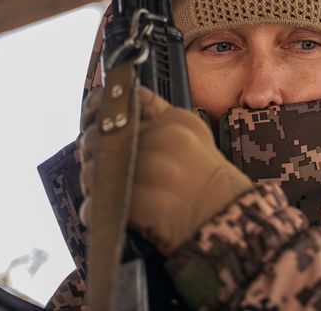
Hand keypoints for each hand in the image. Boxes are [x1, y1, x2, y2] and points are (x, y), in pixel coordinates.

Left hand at [79, 85, 252, 254]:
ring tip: (107, 193)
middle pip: (102, 136)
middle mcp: (164, 140)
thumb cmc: (208, 182)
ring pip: (97, 171)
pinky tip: (107, 212)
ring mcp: (156, 172)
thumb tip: (112, 119)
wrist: (228, 219)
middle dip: (92, 152)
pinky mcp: (146, 204)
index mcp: (174, 122)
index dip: (100, 107)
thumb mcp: (193, 137)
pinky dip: (96, 211)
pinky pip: (100, 205)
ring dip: (94, 184)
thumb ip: (158, 121)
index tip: (92, 119)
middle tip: (99, 167)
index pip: (127, 100)